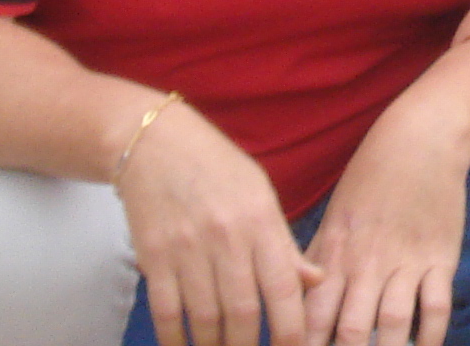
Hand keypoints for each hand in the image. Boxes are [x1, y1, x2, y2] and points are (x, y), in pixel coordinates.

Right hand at [117, 97, 320, 345]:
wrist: (156, 143)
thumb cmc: (217, 169)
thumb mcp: (261, 195)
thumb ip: (284, 244)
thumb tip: (315, 282)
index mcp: (261, 221)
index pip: (284, 288)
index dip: (292, 331)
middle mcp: (227, 237)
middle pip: (244, 312)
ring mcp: (188, 247)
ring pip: (206, 318)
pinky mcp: (154, 255)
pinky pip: (166, 310)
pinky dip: (174, 338)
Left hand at [303, 97, 469, 345]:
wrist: (420, 139)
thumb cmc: (370, 180)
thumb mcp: (334, 218)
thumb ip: (314, 263)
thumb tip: (290, 302)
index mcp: (334, 256)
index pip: (311, 319)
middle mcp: (366, 264)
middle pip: (351, 331)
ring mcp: (405, 261)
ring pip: (394, 323)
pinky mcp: (441, 257)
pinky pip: (437, 306)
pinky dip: (432, 336)